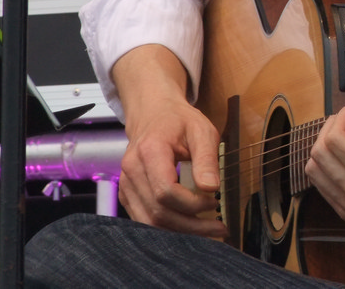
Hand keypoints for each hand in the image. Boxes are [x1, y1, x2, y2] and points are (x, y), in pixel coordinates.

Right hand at [112, 45, 226, 237]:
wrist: (153, 114)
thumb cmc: (179, 120)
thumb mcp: (202, 130)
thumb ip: (206, 158)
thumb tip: (212, 188)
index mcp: (149, 151)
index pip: (165, 191)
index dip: (191, 204)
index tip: (214, 203)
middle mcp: (131, 171)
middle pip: (157, 212)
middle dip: (191, 225)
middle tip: (219, 228)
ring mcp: (125, 185)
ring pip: (149, 222)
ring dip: (181, 232)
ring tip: (208, 230)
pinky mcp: (127, 195)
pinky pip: (145, 220)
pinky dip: (168, 228)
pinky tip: (190, 226)